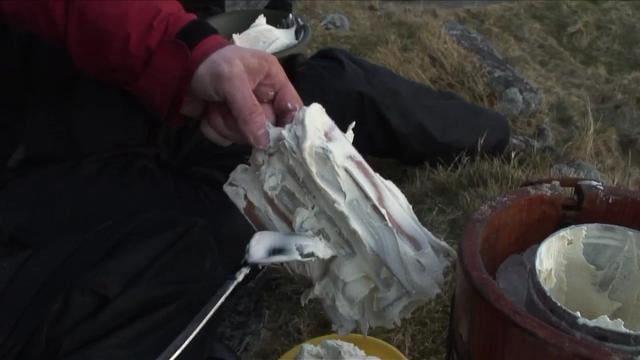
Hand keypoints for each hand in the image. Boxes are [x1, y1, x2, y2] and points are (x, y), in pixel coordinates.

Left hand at [182, 45, 302, 148]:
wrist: (175, 69)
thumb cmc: (209, 65)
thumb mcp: (232, 81)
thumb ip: (250, 112)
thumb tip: (265, 143)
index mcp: (272, 80)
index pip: (292, 108)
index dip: (288, 126)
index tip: (277, 139)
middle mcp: (262, 98)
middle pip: (267, 128)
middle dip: (244, 124)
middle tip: (229, 110)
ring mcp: (244, 113)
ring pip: (245, 136)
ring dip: (225, 125)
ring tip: (214, 106)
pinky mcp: (227, 123)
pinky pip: (227, 139)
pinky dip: (214, 129)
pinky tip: (207, 112)